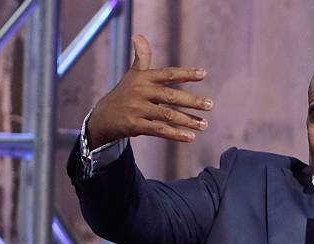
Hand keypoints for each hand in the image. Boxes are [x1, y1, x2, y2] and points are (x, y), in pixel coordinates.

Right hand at [87, 34, 213, 148]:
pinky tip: (190, 137)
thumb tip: (139, 36)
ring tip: (204, 125)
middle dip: (192, 101)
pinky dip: (176, 134)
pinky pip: (159, 130)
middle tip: (210, 105)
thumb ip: (141, 58)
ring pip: (167, 114)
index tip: (204, 74)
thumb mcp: (133, 75)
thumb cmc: (125, 94)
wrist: (103, 117)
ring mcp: (137, 109)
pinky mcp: (135, 126)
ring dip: (187, 120)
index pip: (168, 74)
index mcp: (143, 78)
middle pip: (170, 96)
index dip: (185, 73)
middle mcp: (141, 92)